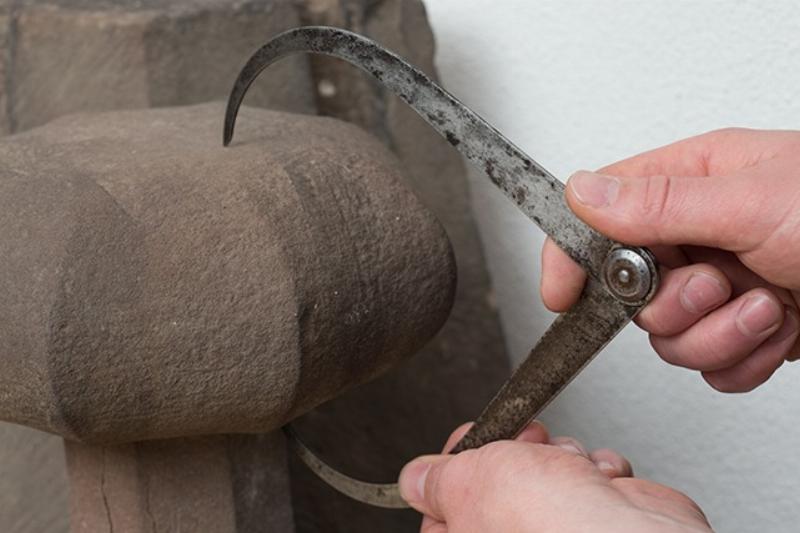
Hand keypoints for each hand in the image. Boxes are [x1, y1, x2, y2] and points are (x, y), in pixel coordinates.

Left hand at [398, 422, 710, 532]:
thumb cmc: (557, 528)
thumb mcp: (469, 483)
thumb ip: (437, 478)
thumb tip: (415, 479)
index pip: (442, 503)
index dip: (456, 462)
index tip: (470, 443)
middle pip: (499, 477)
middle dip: (514, 450)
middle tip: (523, 449)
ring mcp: (560, 529)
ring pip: (546, 468)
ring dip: (561, 457)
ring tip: (568, 471)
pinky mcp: (603, 516)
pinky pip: (591, 474)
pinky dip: (599, 470)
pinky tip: (602, 480)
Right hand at [541, 128, 799, 391]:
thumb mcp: (754, 201)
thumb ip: (658, 204)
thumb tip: (582, 193)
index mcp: (697, 181)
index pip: (601, 213)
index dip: (574, 254)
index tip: (562, 293)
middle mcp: (705, 234)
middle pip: (632, 290)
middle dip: (674, 304)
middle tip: (715, 286)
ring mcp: (726, 283)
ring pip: (669, 337)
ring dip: (718, 335)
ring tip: (767, 308)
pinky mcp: (748, 328)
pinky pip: (711, 365)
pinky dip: (745, 359)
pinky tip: (783, 333)